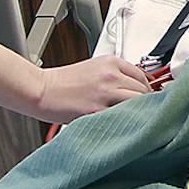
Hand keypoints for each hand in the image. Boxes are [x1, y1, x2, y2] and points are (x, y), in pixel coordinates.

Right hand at [28, 57, 151, 122]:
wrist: (42, 90)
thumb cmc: (64, 83)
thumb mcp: (94, 68)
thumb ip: (115, 75)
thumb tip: (136, 88)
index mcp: (111, 62)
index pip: (143, 76)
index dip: (147, 90)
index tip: (147, 99)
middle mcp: (110, 75)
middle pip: (144, 91)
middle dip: (146, 103)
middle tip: (143, 113)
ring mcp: (105, 92)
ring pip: (138, 103)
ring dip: (139, 113)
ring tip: (134, 121)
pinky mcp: (97, 110)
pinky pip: (122, 117)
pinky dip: (125, 122)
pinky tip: (122, 126)